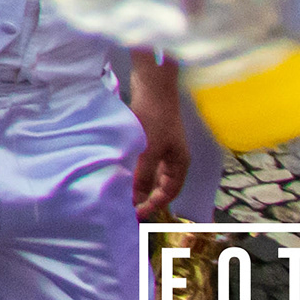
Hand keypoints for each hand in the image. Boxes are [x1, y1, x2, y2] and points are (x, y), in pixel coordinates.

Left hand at [129, 57, 190, 216]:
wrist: (152, 84)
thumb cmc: (155, 118)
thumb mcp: (149, 150)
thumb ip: (143, 175)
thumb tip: (135, 199)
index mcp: (179, 163)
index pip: (169, 192)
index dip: (155, 204)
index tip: (138, 214)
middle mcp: (173, 156)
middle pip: (160, 183)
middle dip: (145, 195)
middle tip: (127, 206)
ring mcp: (162, 145)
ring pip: (150, 171)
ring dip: (138, 181)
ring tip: (120, 191)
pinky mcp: (150, 134)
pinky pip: (142, 158)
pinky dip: (133, 166)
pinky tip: (120, 169)